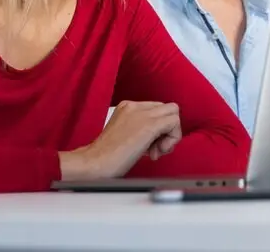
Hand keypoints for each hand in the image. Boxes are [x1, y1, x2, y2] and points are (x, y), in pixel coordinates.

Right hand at [58, 101, 181, 179]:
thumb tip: (160, 138)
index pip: (156, 109)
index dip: (158, 129)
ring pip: (174, 112)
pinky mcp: (149, 125)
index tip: (148, 147)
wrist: (94, 164)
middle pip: (167, 109)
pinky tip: (157, 152)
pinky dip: (172, 139)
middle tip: (154, 150)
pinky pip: (174, 122)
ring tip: (154, 152)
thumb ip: (140, 131)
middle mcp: (135, 106)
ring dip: (170, 135)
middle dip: (166, 131)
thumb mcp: (125, 136)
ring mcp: (142, 114)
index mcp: (127, 107)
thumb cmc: (106, 157)